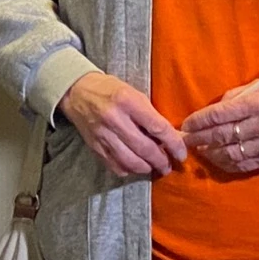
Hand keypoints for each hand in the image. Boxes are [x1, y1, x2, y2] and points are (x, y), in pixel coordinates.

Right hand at [57, 71, 185, 179]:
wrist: (77, 92)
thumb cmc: (110, 90)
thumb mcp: (134, 93)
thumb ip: (150, 114)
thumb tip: (171, 137)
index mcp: (128, 101)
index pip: (157, 127)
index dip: (173, 144)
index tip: (181, 153)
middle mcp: (115, 119)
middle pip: (145, 148)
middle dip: (161, 161)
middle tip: (169, 166)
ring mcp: (103, 135)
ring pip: (130, 161)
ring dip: (146, 168)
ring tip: (154, 167)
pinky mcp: (94, 146)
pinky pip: (115, 165)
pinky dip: (128, 170)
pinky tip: (134, 166)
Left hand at [185, 76, 258, 175]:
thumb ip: (238, 96)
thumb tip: (214, 108)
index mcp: (258, 103)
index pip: (219, 114)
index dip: (199, 121)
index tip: (186, 124)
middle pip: (221, 135)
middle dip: (198, 138)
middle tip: (184, 139)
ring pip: (229, 153)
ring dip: (210, 153)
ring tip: (199, 149)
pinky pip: (243, 165)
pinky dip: (226, 163)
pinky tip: (216, 159)